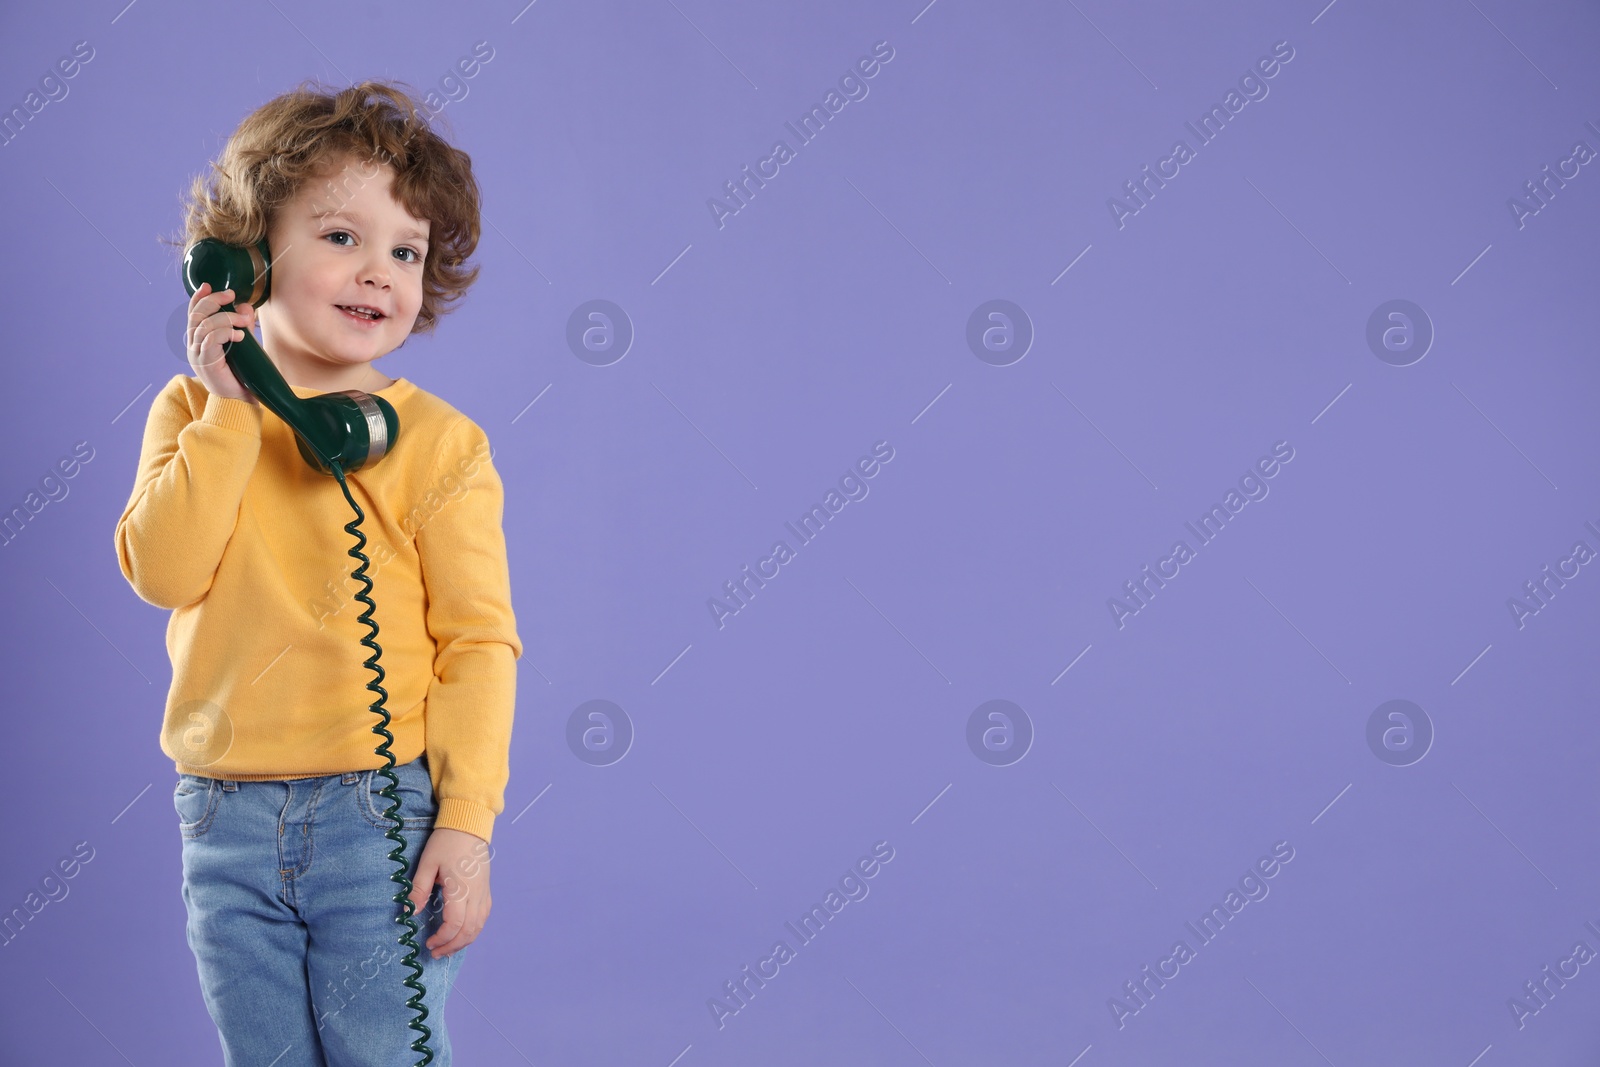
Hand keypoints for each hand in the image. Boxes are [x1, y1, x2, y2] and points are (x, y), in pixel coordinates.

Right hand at [187, 281, 259, 402]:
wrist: (239, 400)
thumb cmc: (241, 373)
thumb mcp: (242, 344)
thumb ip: (241, 325)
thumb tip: (246, 306)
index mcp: (199, 340)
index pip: (193, 314)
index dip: (198, 298)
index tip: (208, 286)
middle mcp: (194, 346)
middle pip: (196, 316)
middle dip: (213, 301)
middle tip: (230, 296)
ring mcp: (198, 355)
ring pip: (204, 326)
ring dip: (225, 318)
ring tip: (243, 323)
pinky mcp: (206, 363)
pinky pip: (210, 340)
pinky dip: (225, 333)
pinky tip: (240, 336)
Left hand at [408, 826, 491, 958]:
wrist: (469, 825)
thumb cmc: (446, 842)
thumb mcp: (427, 863)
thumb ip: (418, 889)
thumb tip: (408, 913)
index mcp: (460, 888)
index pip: (455, 924)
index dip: (442, 938)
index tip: (429, 943)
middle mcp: (476, 894)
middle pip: (469, 930)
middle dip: (452, 945)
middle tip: (436, 952)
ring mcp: (483, 892)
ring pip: (479, 926)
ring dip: (464, 941)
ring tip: (449, 948)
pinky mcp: (485, 889)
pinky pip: (483, 916)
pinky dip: (474, 929)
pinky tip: (463, 933)